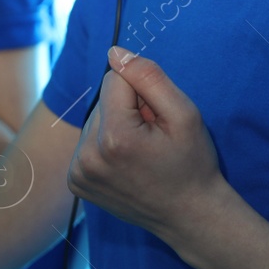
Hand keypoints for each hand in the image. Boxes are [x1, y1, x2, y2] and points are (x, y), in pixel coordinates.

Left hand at [67, 46, 233, 241]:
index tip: (157, 119)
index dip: (142, 92)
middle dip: (127, 111)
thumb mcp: (185, 114)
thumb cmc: (192, 164)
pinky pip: (86, 144)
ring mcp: (78, 173)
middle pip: (102, 102)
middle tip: (152, 140)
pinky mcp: (75, 183)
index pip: (114, 80)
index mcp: (114, 138)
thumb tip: (114, 52)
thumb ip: (148, 77)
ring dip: (115, 128)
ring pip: (93, 122)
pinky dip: (104, 148)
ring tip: (141, 154)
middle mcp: (87, 157)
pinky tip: (126, 165)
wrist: (190, 216)